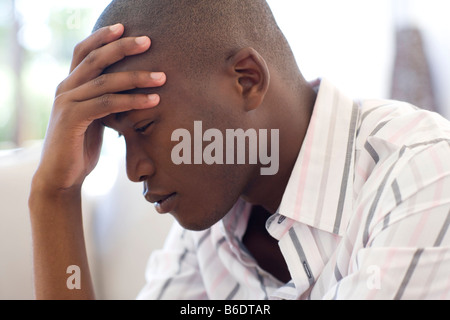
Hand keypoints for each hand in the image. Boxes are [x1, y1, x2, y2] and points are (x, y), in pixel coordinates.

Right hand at [33, 24, 165, 193]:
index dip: (102, 38)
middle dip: (122, 47)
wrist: (62, 177)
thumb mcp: (94, 119)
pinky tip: (153, 101)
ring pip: (105, 81)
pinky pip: (107, 104)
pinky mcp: (72, 119)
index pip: (84, 53)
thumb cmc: (81, 148)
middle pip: (95, 59)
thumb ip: (104, 102)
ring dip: (137, 77)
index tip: (124, 27)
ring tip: (162, 77)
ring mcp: (67, 103)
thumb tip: (130, 92)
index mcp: (70, 86)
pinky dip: (131, 100)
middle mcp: (65, 89)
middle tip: (148, 41)